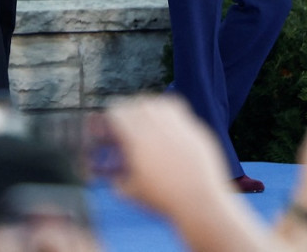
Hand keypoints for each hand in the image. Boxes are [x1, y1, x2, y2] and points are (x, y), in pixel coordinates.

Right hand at [105, 94, 226, 214]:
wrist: (199, 204)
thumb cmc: (163, 200)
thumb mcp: (129, 191)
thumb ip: (114, 176)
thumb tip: (106, 169)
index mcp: (138, 139)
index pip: (117, 111)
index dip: (110, 118)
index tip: (110, 126)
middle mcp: (159, 127)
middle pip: (137, 103)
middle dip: (129, 111)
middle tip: (126, 123)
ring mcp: (180, 125)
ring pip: (158, 102)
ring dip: (148, 108)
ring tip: (146, 121)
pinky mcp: (197, 130)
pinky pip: (179, 111)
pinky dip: (168, 114)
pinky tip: (166, 128)